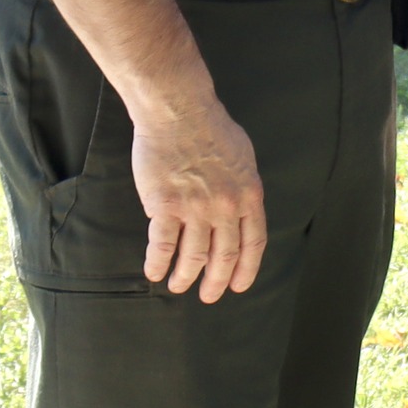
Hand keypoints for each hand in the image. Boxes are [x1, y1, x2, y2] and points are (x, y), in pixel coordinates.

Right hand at [129, 101, 266, 302]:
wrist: (180, 111)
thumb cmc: (211, 128)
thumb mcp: (243, 159)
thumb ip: (242, 188)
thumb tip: (239, 211)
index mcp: (249, 195)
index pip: (253, 243)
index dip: (246, 269)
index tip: (237, 285)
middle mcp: (226, 207)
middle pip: (225, 256)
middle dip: (216, 281)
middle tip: (208, 296)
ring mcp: (196, 208)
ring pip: (192, 256)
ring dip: (185, 277)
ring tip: (178, 286)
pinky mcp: (165, 205)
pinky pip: (162, 245)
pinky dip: (157, 263)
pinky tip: (153, 272)